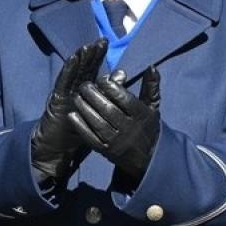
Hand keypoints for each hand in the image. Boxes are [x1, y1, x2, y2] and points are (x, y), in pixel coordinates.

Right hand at [31, 39, 107, 181]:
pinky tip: (74, 60)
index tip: (107, 43)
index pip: (92, 70)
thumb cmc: (77, 130)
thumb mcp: (96, 113)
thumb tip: (123, 74)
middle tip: (101, 40)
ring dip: (81, 59)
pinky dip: (69, 70)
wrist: (57, 146)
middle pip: (83, 68)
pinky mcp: (57, 99)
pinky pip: (64, 83)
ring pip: (74, 73)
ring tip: (88, 47)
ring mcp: (64, 93)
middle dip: (92, 54)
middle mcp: (74, 89)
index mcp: (84, 92)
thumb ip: (109, 93)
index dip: (98, 57)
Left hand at [69, 68, 161, 186]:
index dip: (110, 86)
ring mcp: (118, 142)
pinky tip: (72, 115)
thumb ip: (151, 86)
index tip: (101, 78)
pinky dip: (81, 126)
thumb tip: (151, 67)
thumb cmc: (148, 127)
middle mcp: (130, 129)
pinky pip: (91, 138)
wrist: (149, 158)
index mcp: (141, 116)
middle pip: (108, 109)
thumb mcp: (153, 107)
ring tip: (77, 97)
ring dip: (85, 108)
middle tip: (84, 85)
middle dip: (93, 95)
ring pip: (98, 122)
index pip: (124, 98)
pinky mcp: (107, 152)